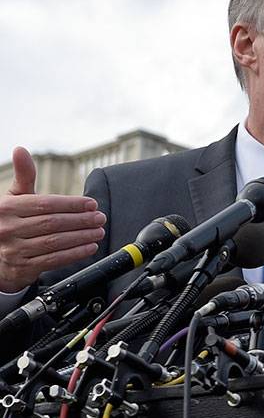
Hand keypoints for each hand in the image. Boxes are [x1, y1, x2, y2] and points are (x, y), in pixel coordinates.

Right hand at [0, 146, 105, 292]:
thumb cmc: (8, 221)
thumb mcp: (13, 198)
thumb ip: (23, 176)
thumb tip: (21, 149)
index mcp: (6, 208)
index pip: (44, 204)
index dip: (71, 204)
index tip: (91, 204)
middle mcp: (8, 228)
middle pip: (52, 223)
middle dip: (81, 220)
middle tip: (100, 218)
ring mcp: (14, 249)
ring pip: (55, 242)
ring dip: (81, 236)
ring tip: (98, 231)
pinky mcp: (22, 267)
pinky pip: (54, 260)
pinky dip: (75, 253)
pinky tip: (90, 247)